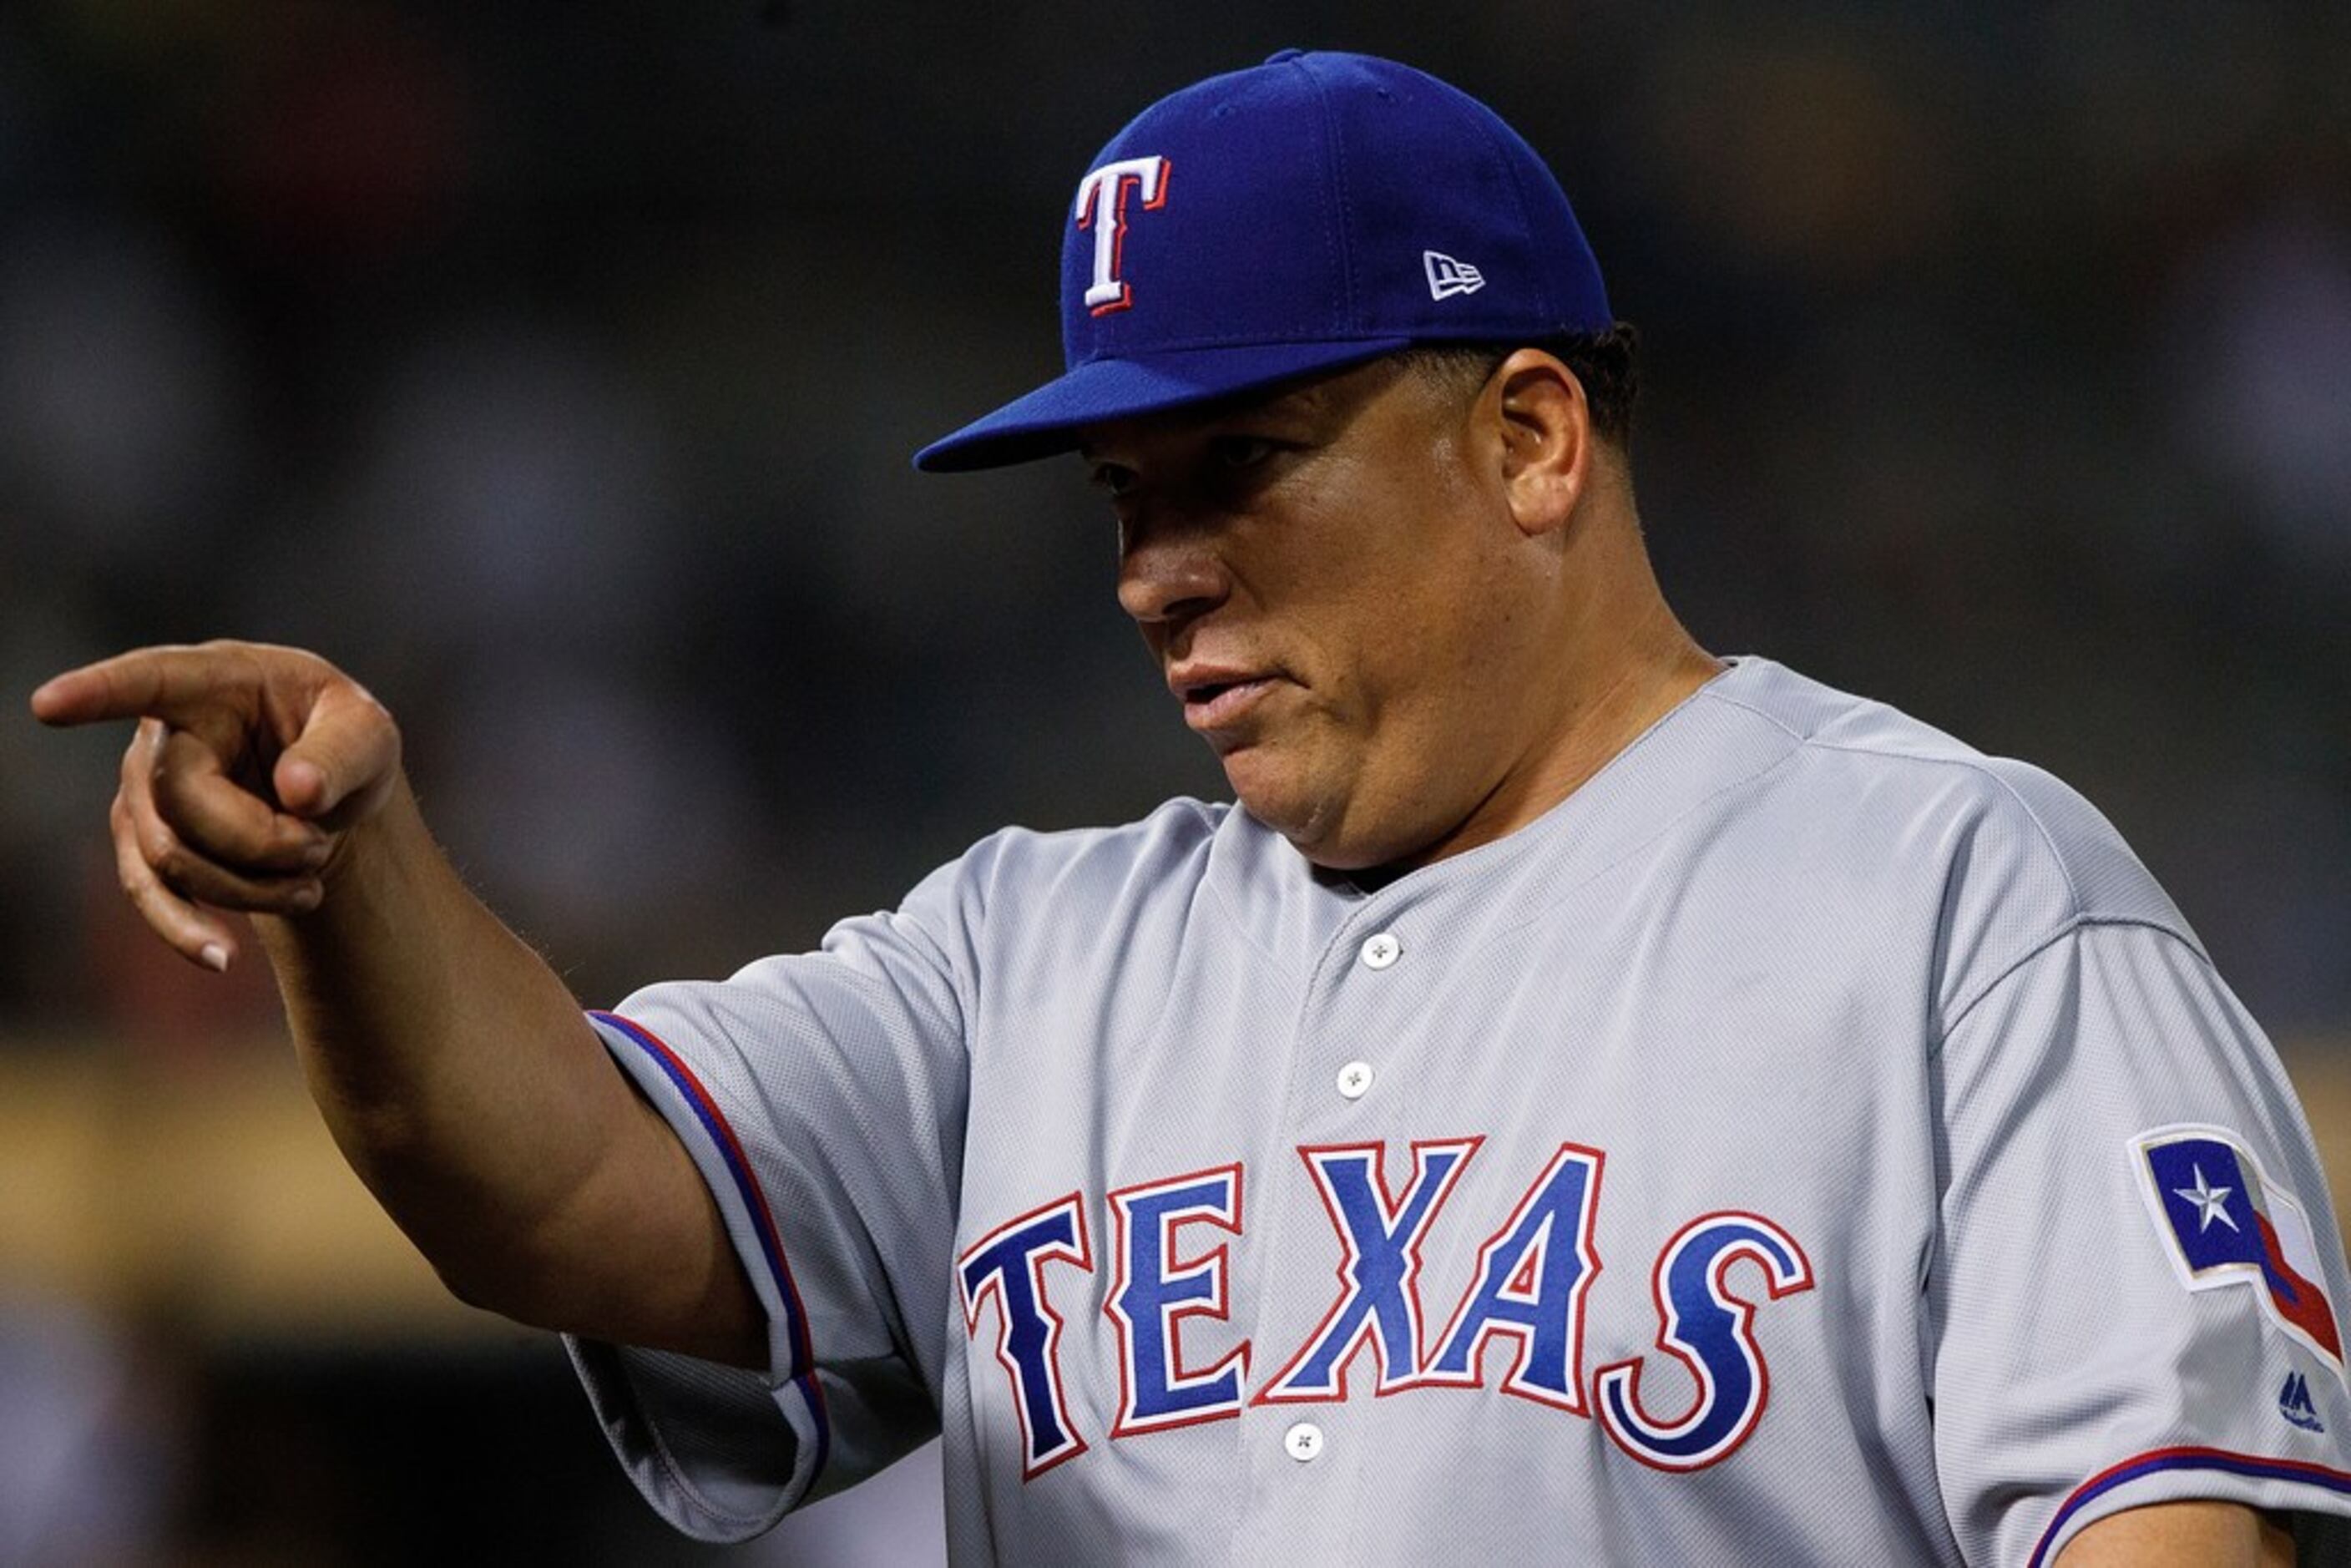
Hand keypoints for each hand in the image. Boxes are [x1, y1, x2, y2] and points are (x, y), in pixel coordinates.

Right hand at [31, 641, 402, 972]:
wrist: (331, 798)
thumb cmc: (345, 745)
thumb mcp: (370, 735)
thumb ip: (344, 755)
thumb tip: (297, 791)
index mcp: (218, 680)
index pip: (152, 679)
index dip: (99, 691)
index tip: (49, 704)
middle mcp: (165, 732)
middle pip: (182, 804)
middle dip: (261, 841)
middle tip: (319, 846)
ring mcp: (145, 790)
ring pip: (171, 860)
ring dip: (251, 886)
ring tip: (309, 882)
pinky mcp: (147, 843)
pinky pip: (152, 896)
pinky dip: (189, 931)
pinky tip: (226, 959)